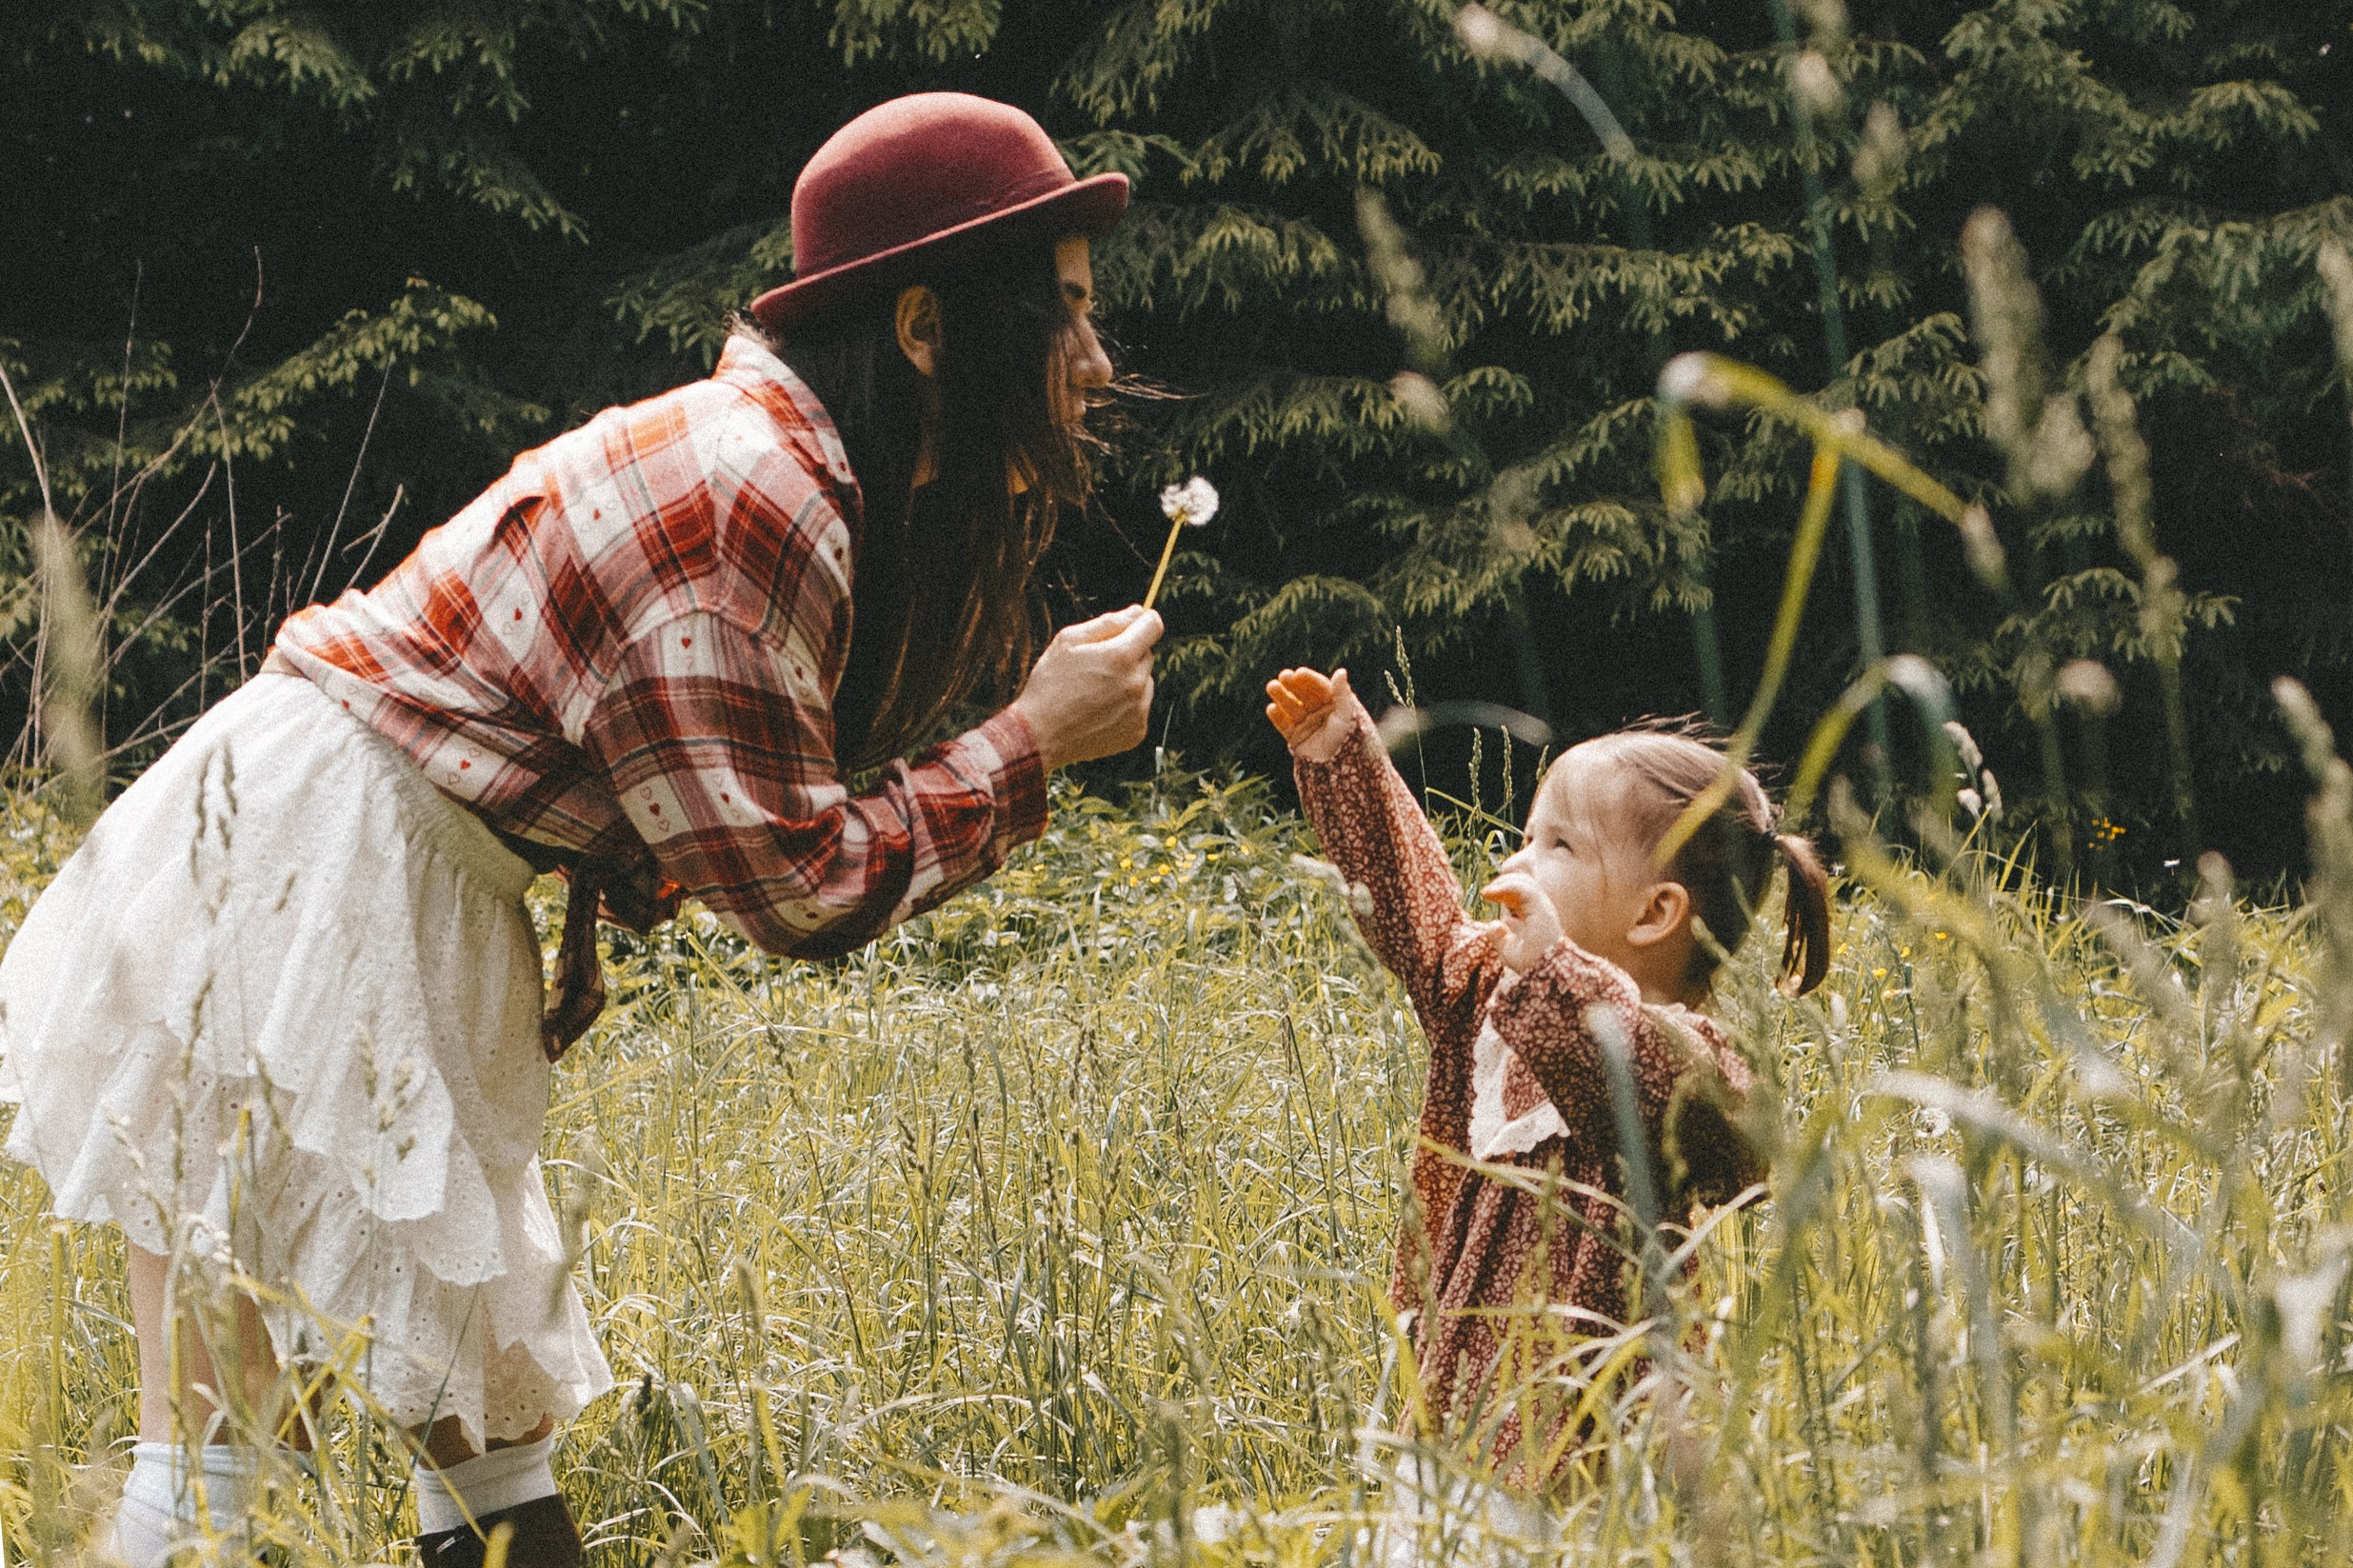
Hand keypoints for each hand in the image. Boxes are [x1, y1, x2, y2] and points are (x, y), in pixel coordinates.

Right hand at [1013, 605, 1161, 770]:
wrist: (1039, 735)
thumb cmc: (1050, 683)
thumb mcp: (1069, 641)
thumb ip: (1108, 622)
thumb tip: (1138, 611)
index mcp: (1120, 656)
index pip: (1153, 625)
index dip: (1142, 621)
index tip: (1132, 626)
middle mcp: (1136, 683)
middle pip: (1147, 654)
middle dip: (1128, 653)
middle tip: (1096, 666)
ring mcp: (1139, 710)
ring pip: (1145, 681)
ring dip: (1128, 680)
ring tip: (1095, 691)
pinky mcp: (1138, 730)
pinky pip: (1140, 707)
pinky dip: (1126, 705)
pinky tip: (1099, 710)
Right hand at [1264, 667, 1365, 763]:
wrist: (1340, 768)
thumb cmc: (1348, 738)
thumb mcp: (1347, 713)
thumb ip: (1342, 693)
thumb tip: (1340, 671)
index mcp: (1334, 704)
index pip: (1319, 687)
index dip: (1309, 680)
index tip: (1299, 673)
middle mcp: (1319, 712)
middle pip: (1303, 695)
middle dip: (1293, 686)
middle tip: (1283, 676)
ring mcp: (1307, 724)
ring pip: (1292, 707)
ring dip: (1281, 697)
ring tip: (1272, 686)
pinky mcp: (1296, 737)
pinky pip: (1285, 725)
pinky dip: (1277, 717)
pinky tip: (1271, 708)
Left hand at [1479, 870, 1563, 973]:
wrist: (1542, 975)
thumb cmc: (1530, 967)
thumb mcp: (1508, 951)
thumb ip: (1499, 937)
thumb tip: (1494, 925)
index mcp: (1535, 917)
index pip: (1521, 894)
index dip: (1503, 890)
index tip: (1487, 895)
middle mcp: (1540, 910)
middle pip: (1523, 884)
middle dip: (1503, 883)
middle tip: (1487, 893)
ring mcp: (1543, 908)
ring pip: (1524, 882)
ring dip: (1502, 883)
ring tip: (1487, 893)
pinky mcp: (1541, 908)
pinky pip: (1524, 888)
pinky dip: (1505, 886)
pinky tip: (1491, 893)